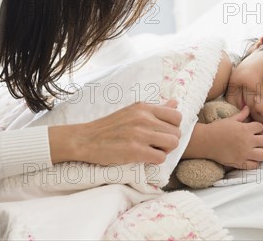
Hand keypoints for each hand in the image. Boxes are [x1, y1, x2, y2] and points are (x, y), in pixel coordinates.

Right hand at [49, 100, 181, 165]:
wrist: (85, 139)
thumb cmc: (109, 127)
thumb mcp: (132, 111)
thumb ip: (156, 108)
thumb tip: (175, 102)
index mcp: (143, 107)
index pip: (177, 115)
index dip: (173, 127)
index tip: (161, 133)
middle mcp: (143, 118)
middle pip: (176, 132)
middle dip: (169, 142)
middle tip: (155, 145)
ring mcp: (140, 134)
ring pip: (173, 144)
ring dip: (165, 151)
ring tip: (151, 151)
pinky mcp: (135, 150)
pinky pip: (161, 158)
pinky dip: (155, 161)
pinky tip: (144, 158)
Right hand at [188, 106, 262, 169]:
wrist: (205, 141)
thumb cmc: (217, 129)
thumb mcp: (230, 120)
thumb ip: (241, 115)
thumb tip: (248, 108)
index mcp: (245, 129)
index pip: (261, 127)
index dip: (258, 128)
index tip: (253, 130)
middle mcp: (247, 141)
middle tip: (256, 140)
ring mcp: (244, 153)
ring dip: (261, 152)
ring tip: (255, 150)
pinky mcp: (240, 162)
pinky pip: (254, 165)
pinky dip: (254, 163)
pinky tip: (249, 158)